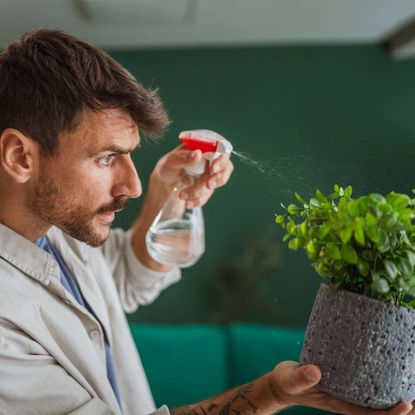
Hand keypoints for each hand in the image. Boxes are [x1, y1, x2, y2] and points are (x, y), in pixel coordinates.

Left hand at [151, 144, 233, 207]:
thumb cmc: (167, 168)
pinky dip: (197, 200)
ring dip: (200, 191)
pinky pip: (207, 196)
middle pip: (226, 167)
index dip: (221, 159)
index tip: (213, 168)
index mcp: (203, 148)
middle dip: (219, 178)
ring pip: (215, 184)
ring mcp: (210, 176)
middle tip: (208, 185)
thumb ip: (184, 157)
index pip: (221, 149)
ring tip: (182, 194)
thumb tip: (198, 153)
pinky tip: (186, 202)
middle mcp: (210, 160)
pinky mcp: (206, 189)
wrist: (162, 186)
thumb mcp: (170, 161)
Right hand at [269, 361, 412, 414]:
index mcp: (341, 404)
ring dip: (396, 392)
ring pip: (379, 396)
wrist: (283, 383)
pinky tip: (389, 365)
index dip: (391, 413)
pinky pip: (369, 382)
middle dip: (404, 407)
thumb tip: (316, 371)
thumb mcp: (291, 380)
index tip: (407, 404)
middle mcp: (350, 399)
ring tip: (412, 379)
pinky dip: (383, 378)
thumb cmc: (287, 384)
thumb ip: (301, 377)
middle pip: (382, 409)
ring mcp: (349, 390)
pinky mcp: (346, 378)